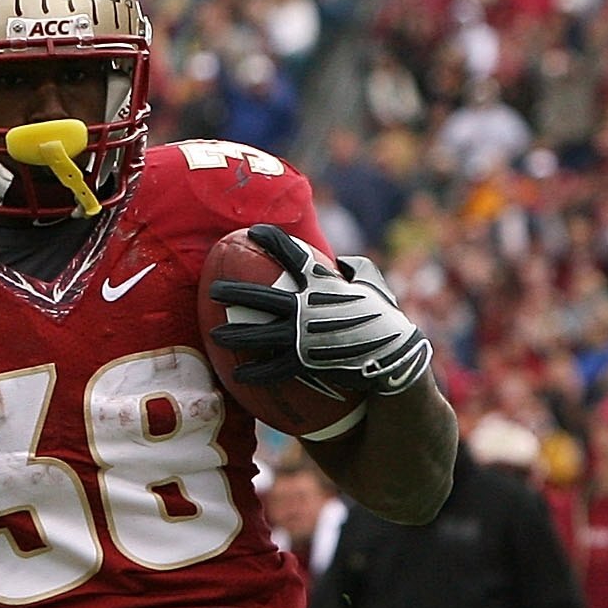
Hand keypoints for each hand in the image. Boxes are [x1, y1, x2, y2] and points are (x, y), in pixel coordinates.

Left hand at [206, 222, 433, 400]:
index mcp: (322, 283)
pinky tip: (237, 375)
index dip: (269, 240)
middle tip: (213, 290)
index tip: (252, 232)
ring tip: (214, 334)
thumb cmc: (385, 318)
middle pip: (260, 296)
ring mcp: (303, 335)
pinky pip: (272, 368)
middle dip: (233, 292)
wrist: (394, 355)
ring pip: (258, 334)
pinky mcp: (305, 362)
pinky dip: (253, 372)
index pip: (290, 254)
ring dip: (233, 334)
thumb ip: (356, 269)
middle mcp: (307, 306)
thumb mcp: (373, 284)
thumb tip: (341, 262)